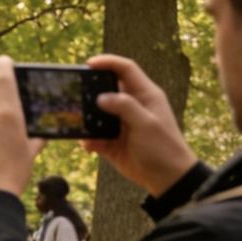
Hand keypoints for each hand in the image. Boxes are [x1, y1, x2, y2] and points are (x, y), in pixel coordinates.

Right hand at [82, 54, 198, 197]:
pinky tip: (88, 145)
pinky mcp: (112, 142)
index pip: (126, 70)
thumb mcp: (146, 123)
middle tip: (76, 94)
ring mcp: (120, 124)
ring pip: (97, 115)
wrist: (165, 177)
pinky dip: (88, 140)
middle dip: (91, 92)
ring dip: (87, 119)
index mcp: (145, 95)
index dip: (108, 63)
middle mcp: (131, 107)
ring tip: (78, 122)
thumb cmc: (162, 147)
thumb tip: (101, 97)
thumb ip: (124, 107)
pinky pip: (94, 137)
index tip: (89, 64)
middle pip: (107, 90)